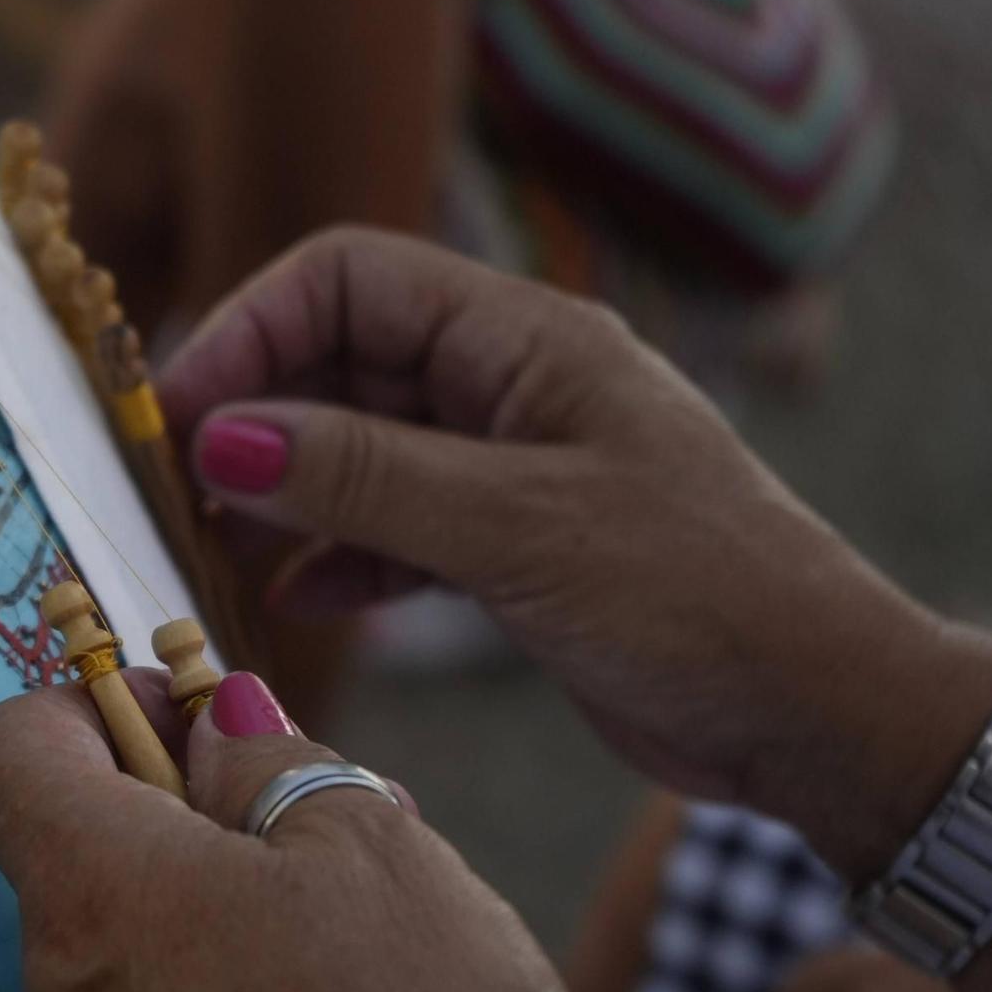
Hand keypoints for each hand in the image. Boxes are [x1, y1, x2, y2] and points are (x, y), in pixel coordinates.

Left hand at [0, 672, 620, 991]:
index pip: (6, 752)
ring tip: (340, 961)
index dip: (84, 710)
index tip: (179, 721)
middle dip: (176, 825)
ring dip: (202, 930)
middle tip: (309, 840)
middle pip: (76, 861)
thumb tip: (212, 723)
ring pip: (121, 963)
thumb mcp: (378, 847)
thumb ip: (270, 761)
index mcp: (98, 890)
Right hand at [159, 227, 991, 880]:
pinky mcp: (513, 549)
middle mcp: (512, 388)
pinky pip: (396, 530)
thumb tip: (223, 435)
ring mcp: (511, 470)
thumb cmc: (697, 596)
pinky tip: (298, 600)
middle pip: (345, 364)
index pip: (351, 280)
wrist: (812, 711)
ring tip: (221, 546)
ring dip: (289, 492)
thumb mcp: (516, 527)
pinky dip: (340, 558)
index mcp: (526, 341)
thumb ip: (365, 479)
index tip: (179, 412)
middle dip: (258, 417)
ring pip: (363, 453)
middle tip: (181, 490)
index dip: (253, 328)